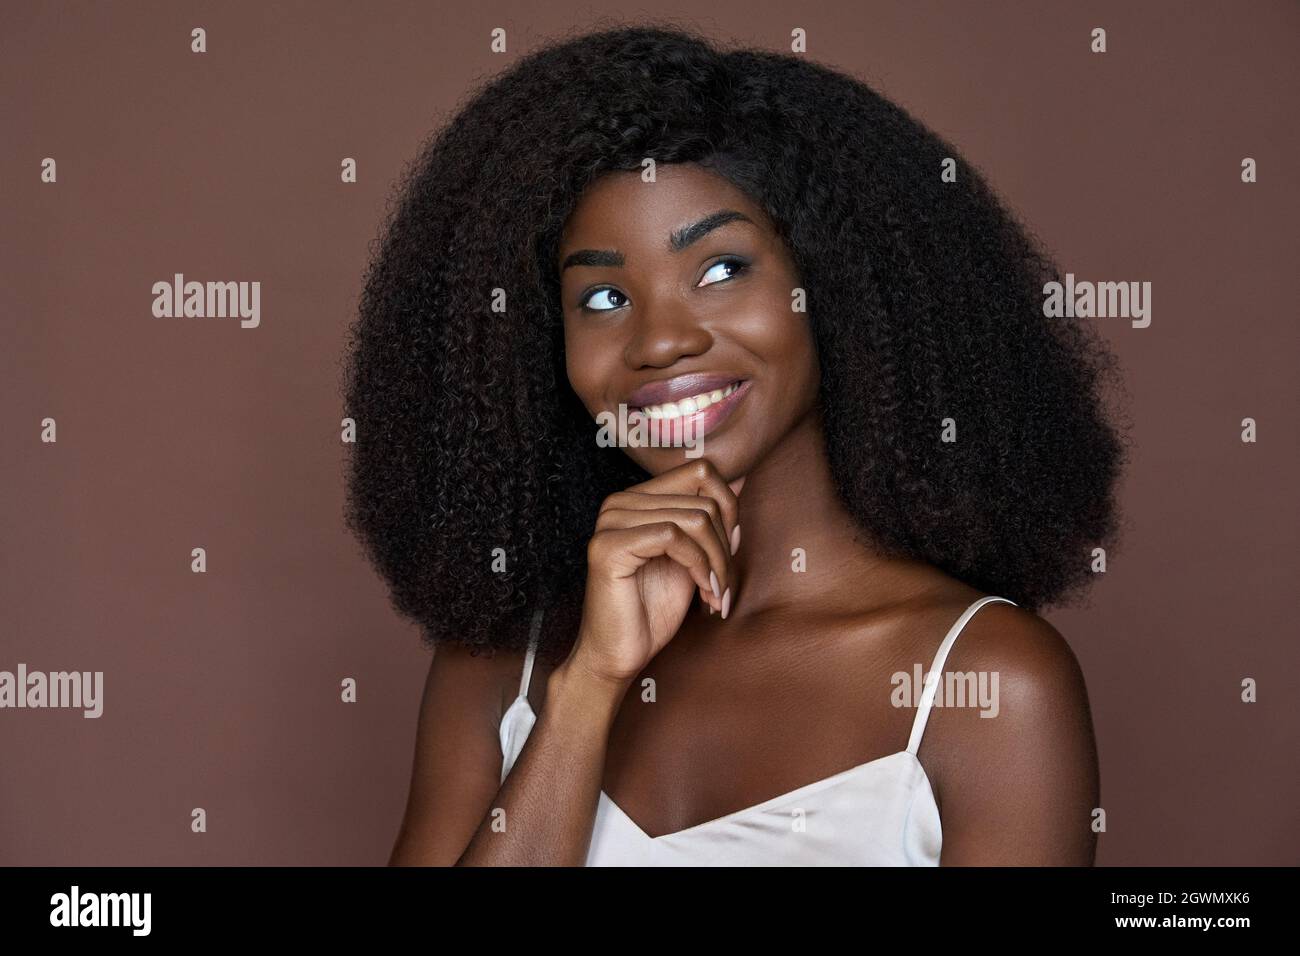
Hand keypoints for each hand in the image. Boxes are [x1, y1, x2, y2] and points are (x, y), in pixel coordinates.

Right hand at [567, 458, 744, 683]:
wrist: (619, 654)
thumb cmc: (652, 610)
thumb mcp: (693, 558)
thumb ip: (711, 521)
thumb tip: (742, 482)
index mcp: (638, 498)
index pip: (700, 472)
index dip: (728, 510)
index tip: (729, 553)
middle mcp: (620, 502)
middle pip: (703, 501)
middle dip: (726, 549)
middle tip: (723, 585)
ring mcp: (611, 521)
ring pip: (694, 519)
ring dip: (717, 563)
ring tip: (715, 594)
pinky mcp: (609, 546)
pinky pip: (673, 536)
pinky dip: (698, 566)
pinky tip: (702, 593)